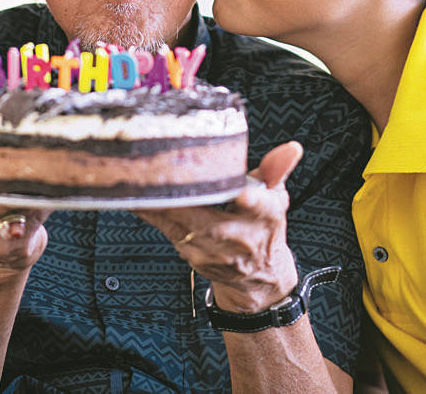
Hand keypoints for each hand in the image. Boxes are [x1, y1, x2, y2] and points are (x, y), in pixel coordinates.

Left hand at [134, 141, 302, 312]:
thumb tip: (290, 148)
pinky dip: (152, 214)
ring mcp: (213, 251)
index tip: (214, 178)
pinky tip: (137, 197)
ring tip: (134, 179)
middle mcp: (237, 237)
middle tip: (148, 168)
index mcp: (262, 215)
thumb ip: (276, 169)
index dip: (233, 191)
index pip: (250, 202)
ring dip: (154, 203)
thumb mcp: (275, 197)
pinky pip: (167, 232)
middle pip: (200, 213)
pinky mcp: (193, 257)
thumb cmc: (264, 229)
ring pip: (177, 224)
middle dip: (173, 193)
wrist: (259, 276)